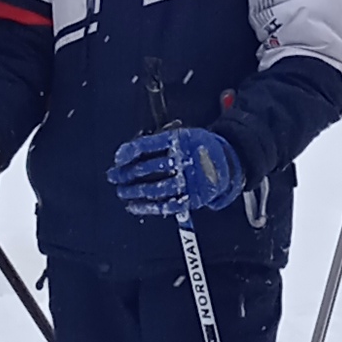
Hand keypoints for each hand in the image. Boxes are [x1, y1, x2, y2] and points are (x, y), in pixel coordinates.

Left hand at [109, 125, 245, 217]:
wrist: (227, 163)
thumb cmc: (197, 148)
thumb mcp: (180, 135)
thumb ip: (155, 142)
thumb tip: (125, 154)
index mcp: (180, 140)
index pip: (147, 146)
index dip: (129, 153)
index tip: (118, 159)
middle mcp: (184, 160)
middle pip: (148, 168)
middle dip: (126, 173)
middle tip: (114, 176)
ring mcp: (188, 181)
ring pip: (154, 188)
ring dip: (133, 191)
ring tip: (122, 191)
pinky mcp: (191, 199)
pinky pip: (164, 205)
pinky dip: (146, 206)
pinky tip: (134, 206)